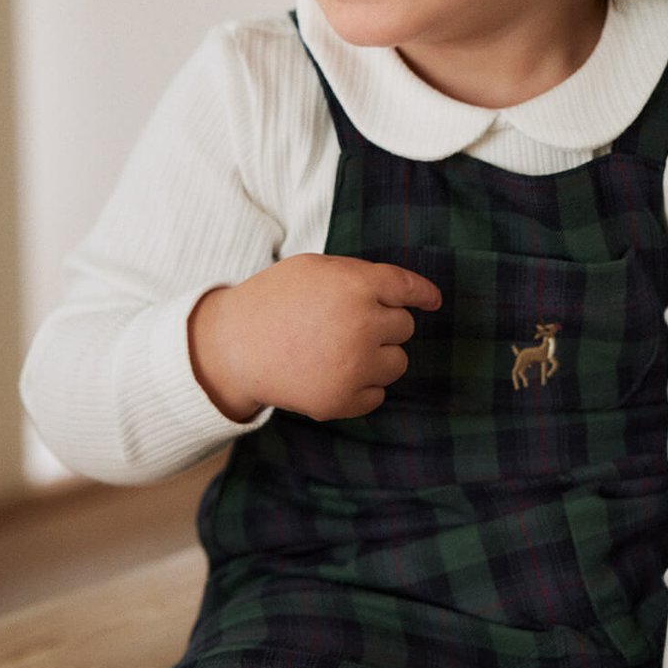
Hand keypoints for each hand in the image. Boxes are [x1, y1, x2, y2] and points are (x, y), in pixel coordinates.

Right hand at [188, 253, 440, 422]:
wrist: (234, 347)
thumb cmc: (276, 300)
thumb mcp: (317, 268)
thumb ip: (361, 276)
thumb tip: (403, 295)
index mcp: (357, 285)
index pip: (408, 288)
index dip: (424, 294)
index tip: (433, 301)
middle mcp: (362, 324)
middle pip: (405, 326)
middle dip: (385, 323)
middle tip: (350, 323)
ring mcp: (354, 365)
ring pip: (398, 362)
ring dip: (379, 355)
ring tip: (342, 349)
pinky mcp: (342, 399)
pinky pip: (378, 394)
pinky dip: (363, 385)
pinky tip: (334, 372)